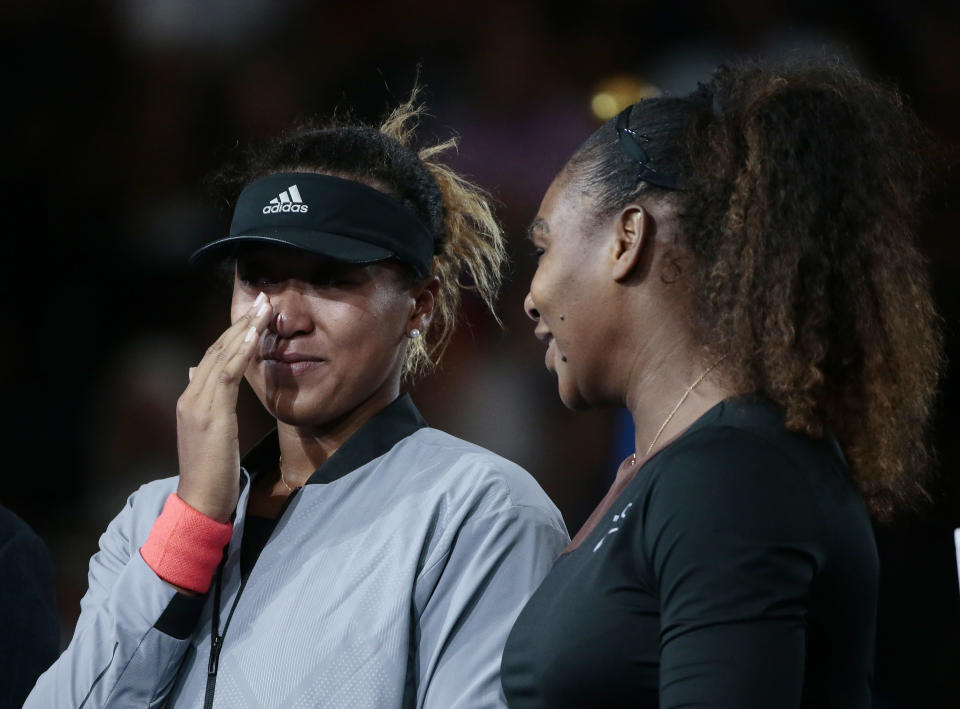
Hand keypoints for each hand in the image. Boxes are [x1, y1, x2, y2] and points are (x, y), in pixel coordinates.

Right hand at [175, 293, 272, 521]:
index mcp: (191, 399)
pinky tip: (255, 335)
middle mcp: (190, 396)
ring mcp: (198, 404)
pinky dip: (241, 352)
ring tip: (263, 308)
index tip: (253, 313)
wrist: (200, 501)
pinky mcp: (210, 414)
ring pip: (221, 356)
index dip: (233, 333)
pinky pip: (227, 375)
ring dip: (244, 329)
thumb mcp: (209, 430)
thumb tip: (198, 372)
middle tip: (262, 298)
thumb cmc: (211, 471)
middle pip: (216, 349)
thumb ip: (205, 400)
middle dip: (240, 322)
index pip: (213, 356)